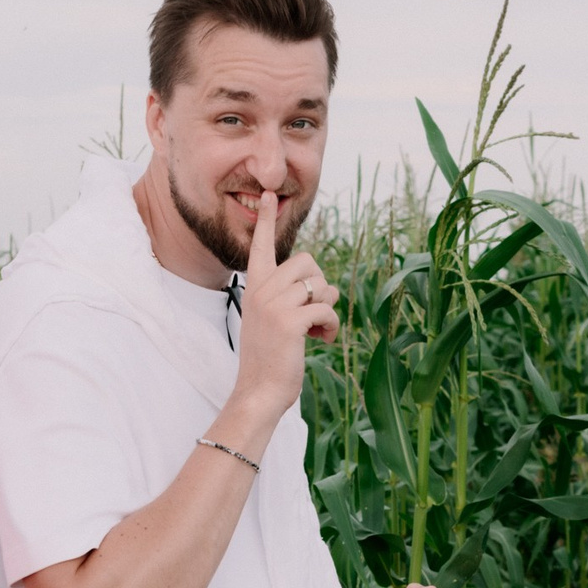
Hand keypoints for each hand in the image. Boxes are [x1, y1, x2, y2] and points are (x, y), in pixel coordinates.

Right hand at [227, 191, 339, 424]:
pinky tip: (322, 341)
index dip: (265, 221)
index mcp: (255, 289)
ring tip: (318, 330)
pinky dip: (332, 325)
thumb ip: (285, 299)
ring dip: (328, 308)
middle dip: (320, 285)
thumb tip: (321, 286)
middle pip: (307, 262)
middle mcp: (261, 291)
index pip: (260, 247)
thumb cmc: (270, 360)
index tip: (268, 195)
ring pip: (320, 284)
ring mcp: (274, 305)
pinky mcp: (290, 321)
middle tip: (315, 312)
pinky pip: (327, 307)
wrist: (258, 392)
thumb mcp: (270, 321)